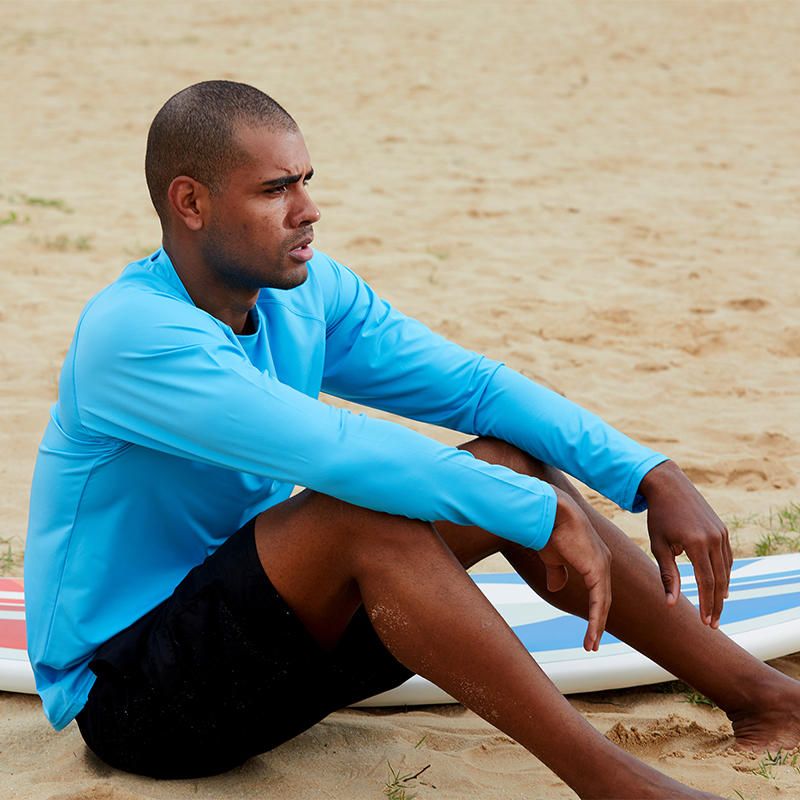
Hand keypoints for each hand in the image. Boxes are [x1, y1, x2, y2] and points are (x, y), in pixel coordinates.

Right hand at [537, 487, 611, 650]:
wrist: (549, 513)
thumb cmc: (549, 530)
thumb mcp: (553, 557)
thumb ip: (557, 572)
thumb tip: (556, 587)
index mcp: (594, 558)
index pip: (598, 589)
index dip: (594, 608)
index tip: (590, 627)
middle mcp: (602, 561)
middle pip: (603, 597)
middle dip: (598, 621)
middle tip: (592, 642)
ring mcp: (602, 565)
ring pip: (603, 602)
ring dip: (597, 625)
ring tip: (590, 645)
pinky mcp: (596, 569)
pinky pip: (599, 600)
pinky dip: (596, 619)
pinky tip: (591, 633)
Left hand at [639, 460, 732, 627]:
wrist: (669, 486)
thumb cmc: (659, 517)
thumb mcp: (659, 545)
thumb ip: (668, 575)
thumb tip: (671, 603)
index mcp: (696, 543)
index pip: (706, 582)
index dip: (706, 604)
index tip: (705, 622)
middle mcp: (713, 538)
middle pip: (720, 580)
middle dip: (716, 604)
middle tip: (712, 623)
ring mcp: (721, 533)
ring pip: (726, 570)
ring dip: (721, 591)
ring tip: (715, 609)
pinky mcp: (722, 530)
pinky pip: (726, 557)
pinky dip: (724, 573)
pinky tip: (719, 586)